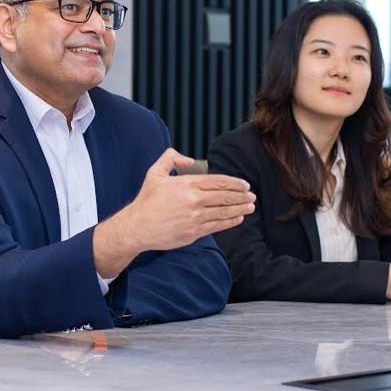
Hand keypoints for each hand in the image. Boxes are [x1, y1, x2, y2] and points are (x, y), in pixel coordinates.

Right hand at [93, 148, 254, 276]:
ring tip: (250, 206)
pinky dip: (230, 221)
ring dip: (240, 208)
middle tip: (253, 195)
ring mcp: (195, 217)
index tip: (245, 184)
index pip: (218, 181)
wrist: (137, 226)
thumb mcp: (155, 172)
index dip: (234, 183)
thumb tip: (190, 160)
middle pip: (225, 196)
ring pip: (224, 212)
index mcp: (187, 184)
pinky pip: (217, 226)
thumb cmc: (147, 200)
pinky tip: (237, 218)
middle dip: (241, 196)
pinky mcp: (194, 232)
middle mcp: (194, 200)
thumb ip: (171, 158)